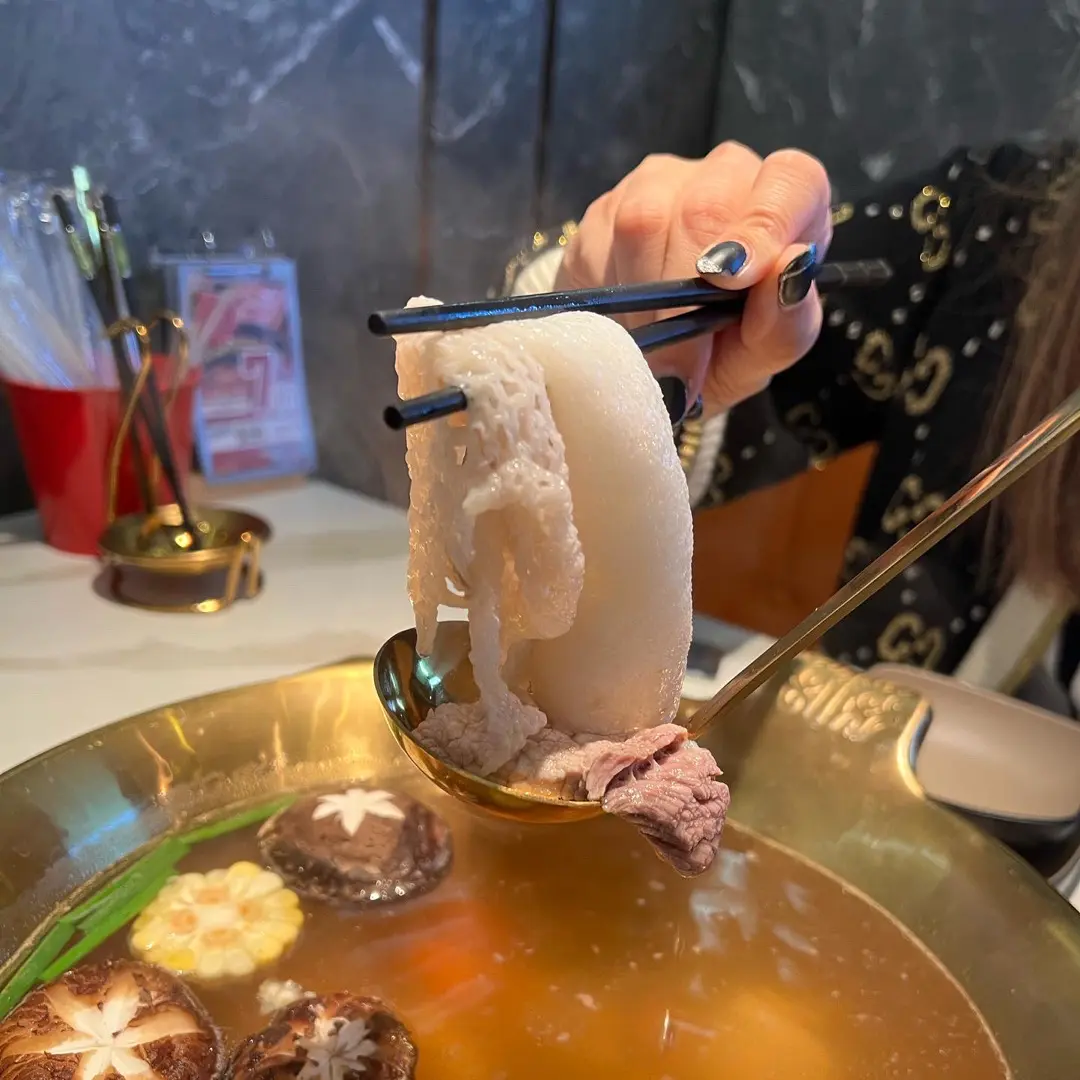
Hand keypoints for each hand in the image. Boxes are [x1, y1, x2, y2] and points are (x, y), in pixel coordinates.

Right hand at [556, 142, 831, 414]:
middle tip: (678, 354)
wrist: (657, 359)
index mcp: (789, 202)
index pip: (790, 180)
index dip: (763, 224)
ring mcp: (660, 184)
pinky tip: (623, 318)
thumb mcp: (763, 355)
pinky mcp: (605, 206)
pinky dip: (609, 293)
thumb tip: (788, 273)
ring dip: (644, 297)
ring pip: (643, 220)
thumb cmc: (725, 348)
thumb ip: (785, 325)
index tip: (732, 280)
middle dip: (685, 287)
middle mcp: (727, 177)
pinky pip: (598, 241)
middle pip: (704, 206)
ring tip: (651, 343)